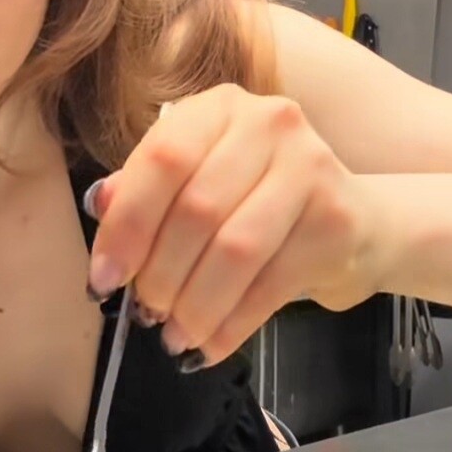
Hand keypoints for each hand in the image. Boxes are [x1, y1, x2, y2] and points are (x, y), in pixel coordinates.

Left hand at [85, 84, 380, 368]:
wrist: (352, 220)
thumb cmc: (256, 199)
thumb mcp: (197, 179)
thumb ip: (147, 188)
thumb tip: (100, 205)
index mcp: (221, 107)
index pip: (164, 159)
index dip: (128, 224)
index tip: (103, 278)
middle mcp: (270, 123)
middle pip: (198, 208)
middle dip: (160, 274)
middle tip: (145, 312)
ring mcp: (310, 168)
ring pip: (235, 250)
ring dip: (195, 305)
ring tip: (175, 335)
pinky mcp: (337, 221)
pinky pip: (270, 285)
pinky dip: (230, 325)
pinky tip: (209, 345)